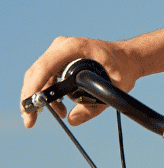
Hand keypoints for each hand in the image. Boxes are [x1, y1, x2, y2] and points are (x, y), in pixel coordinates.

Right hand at [21, 36, 139, 128]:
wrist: (130, 57)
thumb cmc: (124, 68)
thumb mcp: (113, 88)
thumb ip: (94, 107)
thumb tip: (71, 120)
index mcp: (75, 47)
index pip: (45, 67)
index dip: (33, 88)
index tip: (30, 109)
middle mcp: (64, 45)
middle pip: (36, 72)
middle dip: (30, 99)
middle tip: (31, 121)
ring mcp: (60, 50)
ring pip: (37, 76)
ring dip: (41, 98)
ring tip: (60, 114)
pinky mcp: (59, 58)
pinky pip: (45, 77)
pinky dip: (47, 93)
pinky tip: (60, 108)